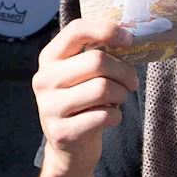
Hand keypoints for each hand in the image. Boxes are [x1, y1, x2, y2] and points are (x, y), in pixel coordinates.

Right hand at [32, 18, 137, 176]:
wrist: (70, 146)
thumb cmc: (84, 101)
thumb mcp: (83, 73)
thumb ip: (99, 52)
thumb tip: (130, 37)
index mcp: (50, 57)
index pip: (77, 30)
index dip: (108, 30)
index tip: (129, 40)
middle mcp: (44, 79)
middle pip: (97, 61)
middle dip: (125, 71)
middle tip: (131, 81)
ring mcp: (49, 107)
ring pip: (104, 88)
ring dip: (122, 94)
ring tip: (118, 99)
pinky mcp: (62, 132)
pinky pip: (105, 116)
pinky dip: (116, 116)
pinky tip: (109, 117)